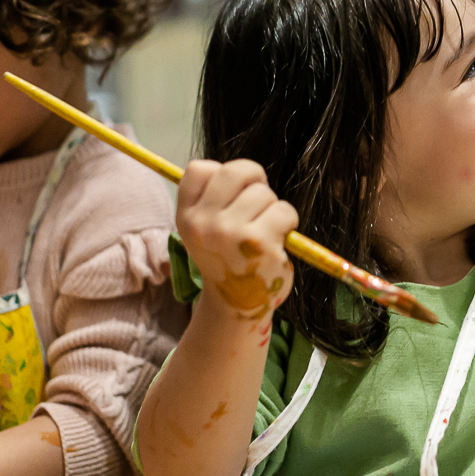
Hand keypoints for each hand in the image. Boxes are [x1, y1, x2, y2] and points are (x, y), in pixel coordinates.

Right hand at [177, 160, 296, 325]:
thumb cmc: (228, 260)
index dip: (222, 174)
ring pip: (264, 192)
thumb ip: (214, 200)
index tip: (232, 193)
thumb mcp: (205, 231)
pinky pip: (284, 210)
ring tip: (265, 229)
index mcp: (186, 217)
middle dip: (255, 179)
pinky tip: (278, 240)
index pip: (199, 169)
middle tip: (259, 200)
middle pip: (235, 171)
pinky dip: (288, 221)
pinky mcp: (260, 243)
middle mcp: (203, 223)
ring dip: (272, 207)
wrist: (237, 306)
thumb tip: (244, 170)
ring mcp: (230, 233)